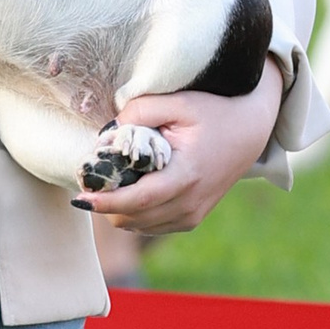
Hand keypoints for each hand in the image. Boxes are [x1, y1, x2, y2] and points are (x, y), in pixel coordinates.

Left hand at [78, 61, 283, 237]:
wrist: (250, 130)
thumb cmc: (214, 112)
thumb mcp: (179, 102)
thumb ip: (140, 111)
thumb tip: (108, 133)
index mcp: (187, 176)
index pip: (138, 200)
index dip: (105, 202)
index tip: (79, 196)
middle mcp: (191, 202)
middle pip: (132, 217)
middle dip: (104, 204)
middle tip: (90, 181)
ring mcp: (193, 214)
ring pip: (138, 225)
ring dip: (117, 209)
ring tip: (110, 182)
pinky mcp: (191, 219)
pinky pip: (150, 225)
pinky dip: (133, 213)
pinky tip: (128, 190)